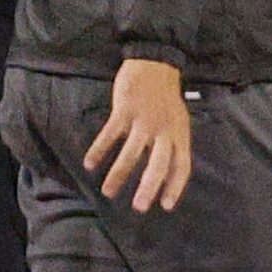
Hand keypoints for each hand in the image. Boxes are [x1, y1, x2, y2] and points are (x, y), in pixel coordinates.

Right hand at [87, 59, 190, 212]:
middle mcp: (163, 130)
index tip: (166, 205)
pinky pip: (111, 134)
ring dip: (119, 174)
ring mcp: (144, 120)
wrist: (155, 64)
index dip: (174, 186)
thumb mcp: (178, 121)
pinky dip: (99, 150)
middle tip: (139, 207)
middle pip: (158, 163)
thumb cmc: (166, 98)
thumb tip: (165, 173)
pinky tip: (89, 163)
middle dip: (148, 187)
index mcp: (179, 134)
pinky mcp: (125, 110)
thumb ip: (172, 145)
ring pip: (131, 152)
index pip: (181, 166)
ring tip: (108, 192)